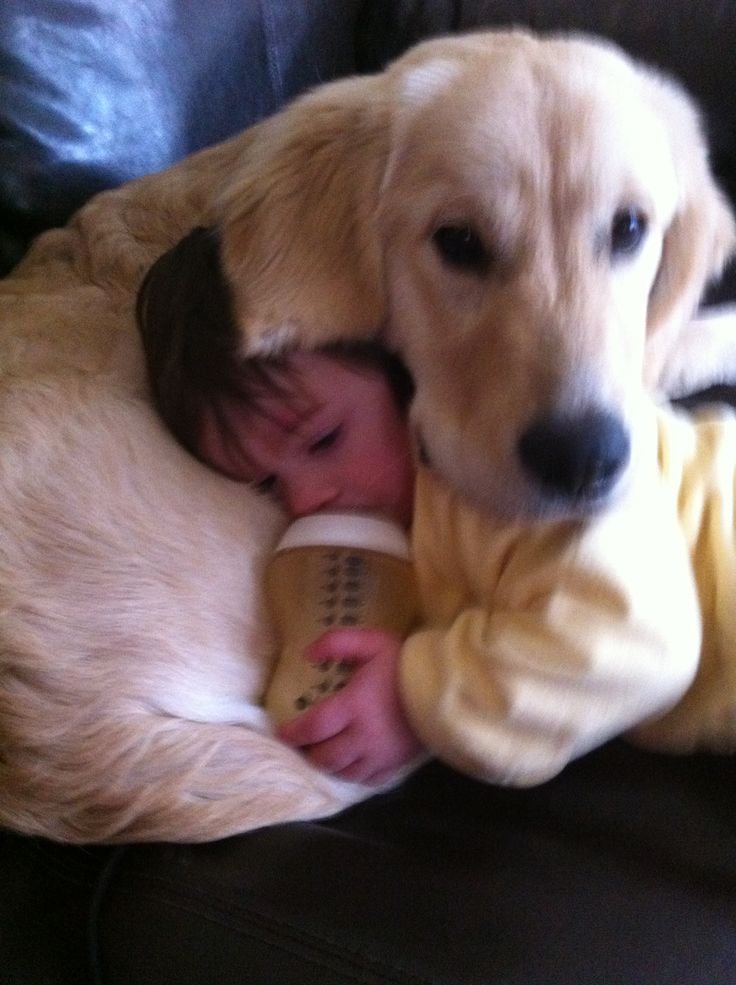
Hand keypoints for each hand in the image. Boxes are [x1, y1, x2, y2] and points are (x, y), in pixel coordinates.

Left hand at [277, 627, 422, 784]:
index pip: (314, 728)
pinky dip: (353, 775)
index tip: (282, 733)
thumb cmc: (404, 663)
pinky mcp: (395, 764)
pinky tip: (349, 764)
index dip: (294, 733)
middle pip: (325, 756)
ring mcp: (380, 755)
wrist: (445, 686)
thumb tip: (307, 654)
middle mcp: (364, 737)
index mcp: (354, 707)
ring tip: (322, 754)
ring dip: (329, 765)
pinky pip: (367, 779)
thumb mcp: (370, 642)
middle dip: (309, 752)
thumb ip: (337, 642)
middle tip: (301, 745)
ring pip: (344, 772)